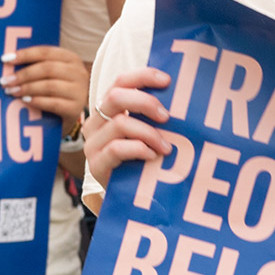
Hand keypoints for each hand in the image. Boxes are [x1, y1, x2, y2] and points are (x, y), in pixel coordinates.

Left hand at [1, 43, 89, 128]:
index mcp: (70, 58)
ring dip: (27, 88)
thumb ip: (35, 65)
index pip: (45, 52)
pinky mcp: (75, 109)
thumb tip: (7, 61)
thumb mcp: (49, 75)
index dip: (25, 54)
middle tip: (5, 81)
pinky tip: (24, 100)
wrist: (68, 116)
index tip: (5, 59)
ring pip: (50, 86)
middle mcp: (78, 72)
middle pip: (47, 68)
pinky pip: (53, 103)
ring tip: (12, 91)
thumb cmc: (54, 91)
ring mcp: (79, 91)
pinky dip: (37, 101)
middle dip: (23, 74)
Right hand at [82, 67, 172, 189]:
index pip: (120, 81)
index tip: (167, 80)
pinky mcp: (96, 165)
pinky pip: (116, 148)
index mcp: (107, 109)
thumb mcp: (143, 133)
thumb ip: (151, 117)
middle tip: (167, 117)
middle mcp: (95, 123)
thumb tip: (181, 98)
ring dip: (149, 133)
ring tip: (166, 147)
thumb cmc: (138, 160)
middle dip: (145, 102)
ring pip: (120, 123)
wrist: (123, 198)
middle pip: (115, 96)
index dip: (142, 76)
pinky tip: (152, 156)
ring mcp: (92, 144)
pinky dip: (139, 149)